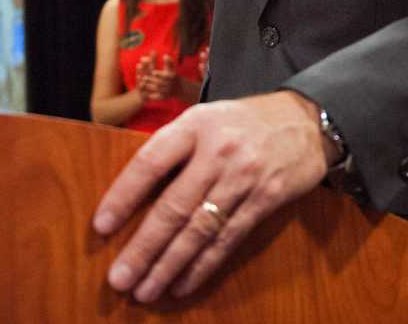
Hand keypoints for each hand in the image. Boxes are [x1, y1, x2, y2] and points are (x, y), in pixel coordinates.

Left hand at [92, 91, 329, 302]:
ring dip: (169, 265)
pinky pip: (229, 239)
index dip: (124, 195)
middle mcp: (219, 151)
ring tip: (145, 289)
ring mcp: (244, 177)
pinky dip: (203, 265)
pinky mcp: (266, 200)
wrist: (305, 119)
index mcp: (196, 125)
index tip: (101, 226)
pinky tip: (183, 283)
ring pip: (200, 230)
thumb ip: (174, 147)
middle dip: (143, 247)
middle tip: (119, 278)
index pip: (151, 162)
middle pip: (174, 206)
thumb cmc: (243, 122)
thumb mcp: (205, 117)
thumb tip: (132, 193)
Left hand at [138, 53, 178, 101]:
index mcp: (172, 78)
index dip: (159, 74)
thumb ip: (168, 62)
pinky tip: (143, 89)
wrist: (178, 88)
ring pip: (156, 89)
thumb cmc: (172, 75)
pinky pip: (155, 95)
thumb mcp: (172, 68)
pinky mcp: (163, 97)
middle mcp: (170, 85)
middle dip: (151, 80)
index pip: (165, 76)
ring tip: (141, 81)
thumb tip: (165, 55)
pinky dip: (149, 92)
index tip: (153, 72)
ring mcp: (166, 92)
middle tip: (144, 77)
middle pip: (159, 83)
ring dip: (148, 86)